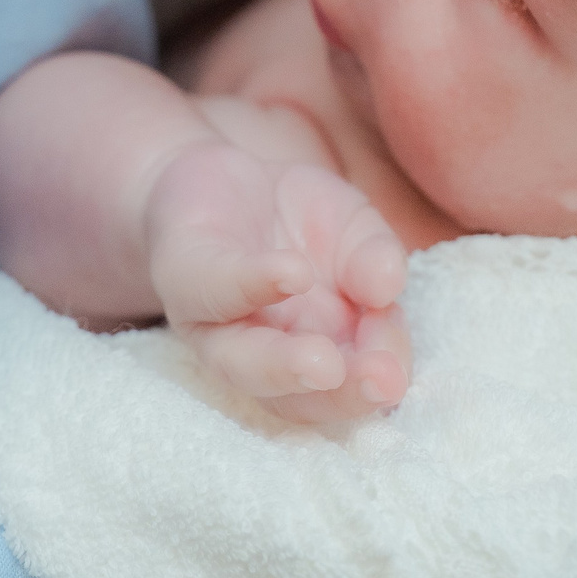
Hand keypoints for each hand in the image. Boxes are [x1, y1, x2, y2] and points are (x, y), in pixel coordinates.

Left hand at [144, 139, 410, 422]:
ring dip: (282, 365)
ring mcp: (216, 323)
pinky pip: (214, 286)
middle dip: (337, 397)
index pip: (348, 386)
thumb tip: (390, 284)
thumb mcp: (352, 223)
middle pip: (292, 397)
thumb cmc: (296, 215)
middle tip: (377, 384)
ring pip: (239, 362)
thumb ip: (373, 253)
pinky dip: (254, 282)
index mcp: (319, 349)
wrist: (218, 179)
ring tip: (323, 361)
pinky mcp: (181, 275)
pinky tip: (292, 272)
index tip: (395, 375)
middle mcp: (263, 352)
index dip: (372, 386)